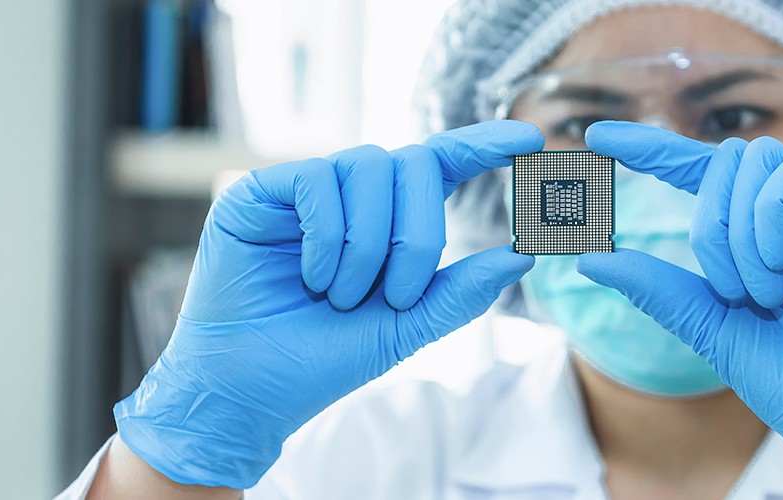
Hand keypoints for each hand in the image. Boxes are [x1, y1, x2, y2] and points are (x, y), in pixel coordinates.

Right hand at [114, 121, 542, 488]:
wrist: (250, 391)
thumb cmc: (323, 360)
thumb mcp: (406, 327)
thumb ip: (461, 292)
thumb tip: (523, 254)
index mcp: (389, 220)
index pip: (443, 163)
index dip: (485, 144)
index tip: (533, 138)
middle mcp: (350, 196)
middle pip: (413, 164)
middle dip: (418, 233)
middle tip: (395, 294)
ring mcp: (305, 189)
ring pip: (367, 166)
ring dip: (368, 243)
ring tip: (341, 296)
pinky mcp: (259, 192)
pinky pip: (316, 181)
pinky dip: (327, 236)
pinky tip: (312, 277)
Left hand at [578, 121, 782, 498]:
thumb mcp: (710, 326)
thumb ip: (658, 288)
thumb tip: (591, 258)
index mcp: (753, 234)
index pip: (698, 170)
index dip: (652, 148)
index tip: (597, 137)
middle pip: (727, 160)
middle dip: (710, 224)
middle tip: (729, 291)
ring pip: (760, 158)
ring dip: (743, 231)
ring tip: (765, 293)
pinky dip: (776, 212)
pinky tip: (782, 264)